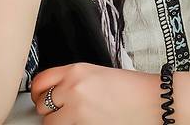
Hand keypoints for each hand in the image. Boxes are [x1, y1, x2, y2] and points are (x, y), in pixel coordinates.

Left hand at [30, 62, 160, 124]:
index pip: (41, 80)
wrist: (152, 102)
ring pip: (49, 122)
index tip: (38, 96)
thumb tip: (55, 92)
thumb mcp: (98, 74)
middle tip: (60, 110)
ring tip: (74, 119)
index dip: (37, 91)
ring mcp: (76, 111)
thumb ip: (74, 80)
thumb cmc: (131, 89)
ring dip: (58, 122)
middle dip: (49, 109)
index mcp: (77, 70)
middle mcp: (73, 88)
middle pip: (41, 103)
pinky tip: (82, 123)